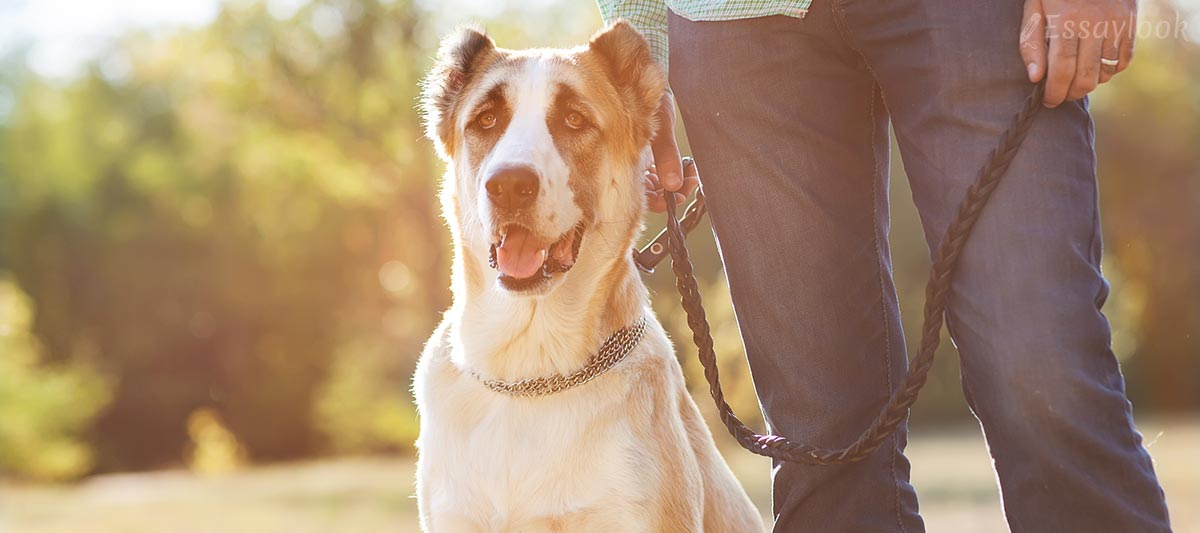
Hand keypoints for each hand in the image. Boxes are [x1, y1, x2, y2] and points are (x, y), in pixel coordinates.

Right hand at [643, 91, 698, 211]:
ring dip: (678, 182)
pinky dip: (676, 171)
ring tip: (693, 171)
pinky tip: (688, 164)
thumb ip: (666, 156)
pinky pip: (663, 172)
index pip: (642, 197)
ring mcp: (641, 162)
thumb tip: (674, 186)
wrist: (646, 82)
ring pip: (659, 184)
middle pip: (653, 193)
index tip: (680, 195)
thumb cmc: (646, 100)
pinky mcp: (650, 155)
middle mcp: (633, 167)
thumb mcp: (658, 128)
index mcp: (627, 164)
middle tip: (692, 181)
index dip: (661, 202)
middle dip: (674, 192)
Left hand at [1020, 0, 1136, 107]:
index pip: (1061, 68)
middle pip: (1086, 76)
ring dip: (1090, 83)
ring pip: (1105, 71)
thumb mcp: (1034, 9)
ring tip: (1076, 79)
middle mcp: (1094, 23)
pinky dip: (1110, 72)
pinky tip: (1095, 68)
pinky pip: (1124, 60)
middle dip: (1071, 93)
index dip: (1054, 91)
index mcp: (1066, 19)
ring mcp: (1116, 23)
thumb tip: (1035, 78)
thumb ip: (1030, 43)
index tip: (1048, 101)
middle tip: (1061, 95)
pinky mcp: (1130, 22)